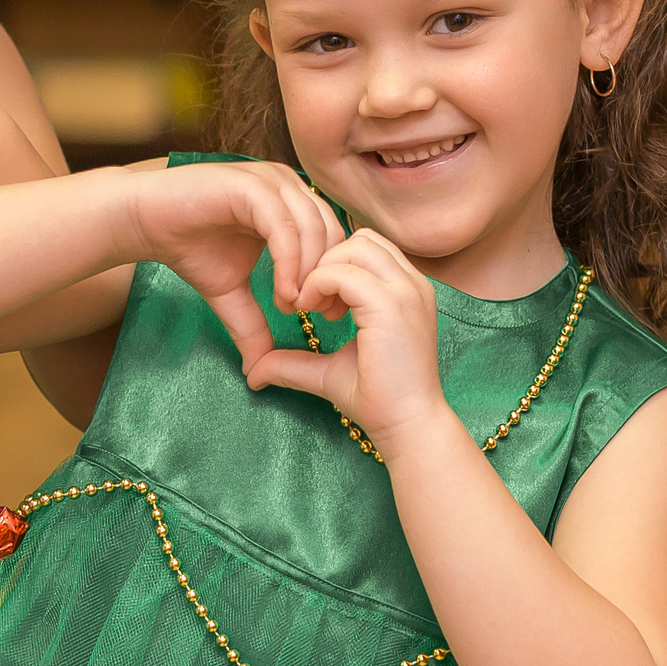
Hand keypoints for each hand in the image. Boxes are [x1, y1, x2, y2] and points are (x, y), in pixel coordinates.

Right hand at [122, 162, 346, 368]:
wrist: (143, 221)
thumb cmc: (188, 247)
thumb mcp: (230, 294)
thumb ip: (252, 325)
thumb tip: (260, 372)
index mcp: (291, 203)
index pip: (335, 236)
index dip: (337, 275)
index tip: (327, 314)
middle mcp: (287, 185)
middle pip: (332, 231)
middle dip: (329, 277)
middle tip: (315, 313)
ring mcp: (270, 181)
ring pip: (313, 229)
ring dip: (309, 274)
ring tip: (292, 306)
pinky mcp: (250, 185)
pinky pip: (284, 228)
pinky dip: (290, 264)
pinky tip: (282, 294)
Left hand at [245, 229, 448, 446]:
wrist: (406, 426)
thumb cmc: (378, 399)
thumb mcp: (329, 369)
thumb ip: (294, 361)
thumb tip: (254, 372)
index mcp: (407, 291)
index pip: (367, 247)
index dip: (334, 265)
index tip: (315, 302)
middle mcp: (412, 284)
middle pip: (360, 238)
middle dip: (325, 261)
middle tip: (307, 300)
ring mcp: (406, 292)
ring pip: (354, 246)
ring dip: (322, 269)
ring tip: (311, 305)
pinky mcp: (391, 306)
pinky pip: (344, 273)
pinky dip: (318, 284)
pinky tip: (310, 310)